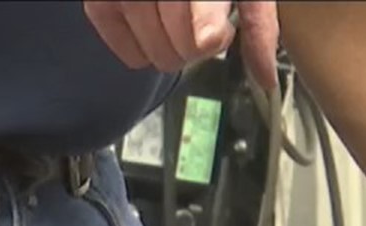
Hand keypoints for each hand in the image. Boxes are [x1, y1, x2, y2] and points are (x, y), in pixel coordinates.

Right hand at [85, 1, 280, 91]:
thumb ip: (258, 24)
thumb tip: (266, 78)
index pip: (204, 35)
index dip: (213, 36)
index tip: (218, 27)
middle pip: (183, 49)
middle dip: (198, 44)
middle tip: (198, 20)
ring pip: (157, 56)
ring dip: (174, 48)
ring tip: (177, 18)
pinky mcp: (99, 4)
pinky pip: (130, 56)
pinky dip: (146, 51)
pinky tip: (154, 26)